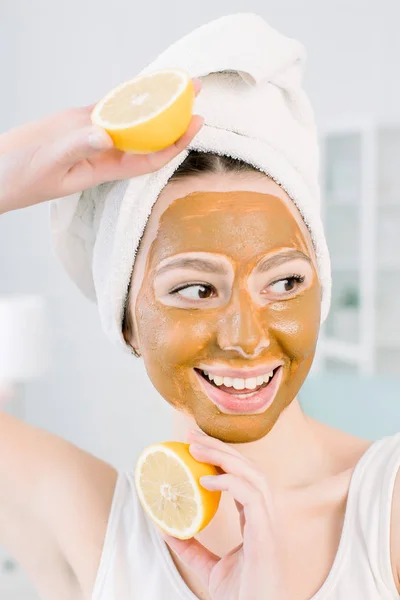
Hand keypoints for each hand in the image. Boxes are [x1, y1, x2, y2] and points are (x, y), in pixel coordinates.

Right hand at [0, 79, 202, 213]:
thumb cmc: (21, 178)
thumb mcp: (50, 165)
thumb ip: (76, 149)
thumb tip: (106, 135)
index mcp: (104, 169)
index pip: (149, 157)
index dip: (174, 143)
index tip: (195, 125)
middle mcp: (104, 151)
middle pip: (147, 134)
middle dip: (173, 117)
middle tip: (196, 92)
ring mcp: (91, 134)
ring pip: (130, 117)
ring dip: (153, 102)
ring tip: (177, 81)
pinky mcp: (76, 120)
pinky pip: (107, 105)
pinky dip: (124, 95)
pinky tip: (142, 84)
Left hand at [162, 430, 288, 599]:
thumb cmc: (242, 596)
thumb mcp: (210, 569)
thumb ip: (192, 548)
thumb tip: (165, 529)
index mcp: (256, 519)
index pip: (243, 476)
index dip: (221, 456)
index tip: (195, 444)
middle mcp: (266, 516)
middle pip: (248, 468)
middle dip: (219, 447)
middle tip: (190, 434)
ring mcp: (269, 523)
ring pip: (253, 475)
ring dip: (224, 456)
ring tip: (195, 448)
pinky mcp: (266, 534)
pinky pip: (252, 496)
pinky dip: (230, 482)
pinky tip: (206, 479)